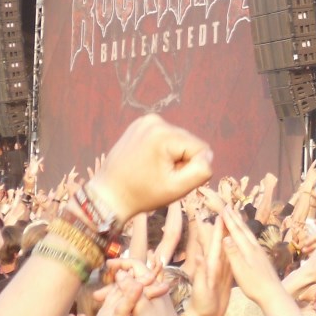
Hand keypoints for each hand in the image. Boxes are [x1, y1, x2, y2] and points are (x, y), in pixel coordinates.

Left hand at [69, 277, 156, 315]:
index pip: (121, 311)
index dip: (130, 297)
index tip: (140, 285)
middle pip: (121, 296)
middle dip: (138, 285)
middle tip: (157, 279)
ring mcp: (103, 312)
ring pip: (117, 291)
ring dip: (133, 282)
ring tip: (151, 274)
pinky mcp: (104, 310)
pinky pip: (115, 292)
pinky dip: (126, 284)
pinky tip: (137, 277)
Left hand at [90, 115, 213, 221]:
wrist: (109, 194)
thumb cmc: (143, 195)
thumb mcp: (178, 188)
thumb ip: (202, 171)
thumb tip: (207, 155)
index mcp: (164, 134)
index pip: (201, 149)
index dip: (191, 168)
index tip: (170, 179)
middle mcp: (155, 121)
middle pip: (189, 142)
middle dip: (181, 160)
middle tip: (160, 176)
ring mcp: (145, 120)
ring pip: (179, 139)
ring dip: (172, 155)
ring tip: (153, 170)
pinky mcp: (140, 124)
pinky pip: (166, 136)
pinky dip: (162, 150)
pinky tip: (148, 161)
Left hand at [184, 216, 232, 315]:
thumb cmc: (201, 304)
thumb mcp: (201, 289)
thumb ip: (200, 272)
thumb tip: (199, 254)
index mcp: (210, 265)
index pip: (213, 242)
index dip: (217, 228)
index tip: (219, 212)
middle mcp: (215, 264)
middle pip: (219, 241)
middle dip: (222, 226)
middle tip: (226, 209)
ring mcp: (219, 270)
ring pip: (225, 248)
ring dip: (228, 235)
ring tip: (232, 221)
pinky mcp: (224, 276)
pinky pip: (230, 260)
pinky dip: (231, 250)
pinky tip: (235, 243)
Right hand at [220, 209, 289, 307]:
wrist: (273, 294)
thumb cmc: (255, 285)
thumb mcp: (240, 270)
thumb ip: (233, 254)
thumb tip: (226, 237)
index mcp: (248, 250)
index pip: (236, 231)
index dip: (229, 220)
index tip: (223, 209)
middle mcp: (255, 248)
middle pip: (243, 230)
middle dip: (235, 218)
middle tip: (229, 207)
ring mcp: (260, 253)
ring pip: (249, 234)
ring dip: (241, 224)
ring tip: (237, 217)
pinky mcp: (262, 258)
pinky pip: (252, 241)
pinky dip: (247, 234)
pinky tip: (248, 237)